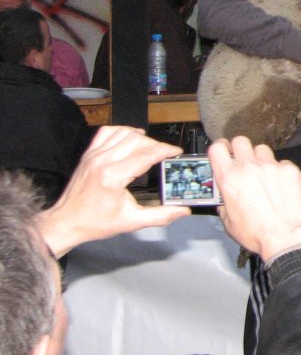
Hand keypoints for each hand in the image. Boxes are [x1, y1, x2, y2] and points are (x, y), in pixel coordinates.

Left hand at [36, 126, 190, 257]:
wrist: (66, 223)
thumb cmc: (94, 223)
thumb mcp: (131, 222)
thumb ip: (160, 216)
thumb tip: (182, 211)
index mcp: (113, 176)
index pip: (147, 154)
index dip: (166, 151)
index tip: (176, 152)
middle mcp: (102, 161)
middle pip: (137, 140)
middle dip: (156, 144)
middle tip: (164, 154)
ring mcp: (94, 156)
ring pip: (123, 132)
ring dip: (140, 136)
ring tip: (149, 146)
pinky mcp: (88, 155)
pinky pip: (106, 132)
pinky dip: (121, 131)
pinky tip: (128, 140)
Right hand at [209, 137, 300, 261]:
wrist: (284, 237)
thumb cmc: (256, 233)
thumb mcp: (228, 221)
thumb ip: (223, 202)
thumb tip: (223, 195)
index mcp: (230, 179)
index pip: (217, 149)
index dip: (219, 147)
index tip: (223, 150)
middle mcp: (249, 168)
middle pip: (241, 141)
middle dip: (240, 149)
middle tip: (243, 160)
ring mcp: (270, 166)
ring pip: (262, 149)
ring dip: (260, 158)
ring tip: (263, 174)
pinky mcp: (289, 169)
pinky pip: (281, 162)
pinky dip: (279, 170)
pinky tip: (279, 185)